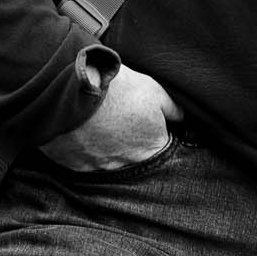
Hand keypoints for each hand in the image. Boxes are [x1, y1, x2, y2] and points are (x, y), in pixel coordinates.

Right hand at [37, 64, 182, 172]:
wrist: (74, 89)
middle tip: (118, 121)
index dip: (150, 132)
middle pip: (132, 157)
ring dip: (104, 147)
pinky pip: (81, 162)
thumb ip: (172, 108)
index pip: (157, 147)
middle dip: (127, 142)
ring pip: (105, 161)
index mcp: (151, 148)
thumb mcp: (153, 90)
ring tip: (96, 124)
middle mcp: (127, 164)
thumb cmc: (117, 88)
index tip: (140, 119)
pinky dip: (81, 150)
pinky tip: (79, 133)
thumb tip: (182, 118)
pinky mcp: (74, 165)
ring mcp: (99, 167)